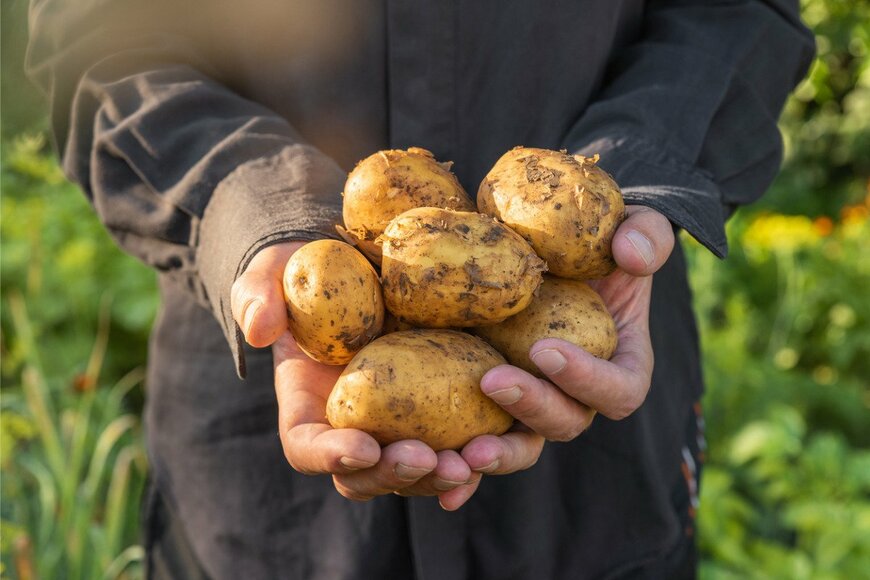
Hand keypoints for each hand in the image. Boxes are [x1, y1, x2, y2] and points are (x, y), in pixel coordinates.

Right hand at [231, 243, 476, 505]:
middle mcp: (352, 429)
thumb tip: (260, 329)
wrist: (353, 265)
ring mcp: (396, 425)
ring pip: (414, 471)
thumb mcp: (270, 275)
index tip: (364, 446)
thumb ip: (256, 298)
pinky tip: (496, 448)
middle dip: (395, 475)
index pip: (308, 449)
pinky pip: (456, 441)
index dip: (332, 456)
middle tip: (425, 458)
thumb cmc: (303, 275)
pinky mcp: (437, 408)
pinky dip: (476, 454)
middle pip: (366, 475)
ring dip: (440, 474)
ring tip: (468, 462)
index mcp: (306, 408)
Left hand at [461, 206, 675, 475]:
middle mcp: (578, 393)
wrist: (555, 248)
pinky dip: (461, 465)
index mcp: (622, 363)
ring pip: (522, 442)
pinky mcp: (494, 397)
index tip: (546, 349)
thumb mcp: (635, 227)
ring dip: (496, 451)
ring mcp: (535, 399)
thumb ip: (646, 235)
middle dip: (531, 408)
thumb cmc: (601, 239)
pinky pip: (479, 436)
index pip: (619, 390)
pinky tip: (434, 472)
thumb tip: (630, 253)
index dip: (587, 380)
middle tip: (492, 381)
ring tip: (462, 451)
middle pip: (565, 422)